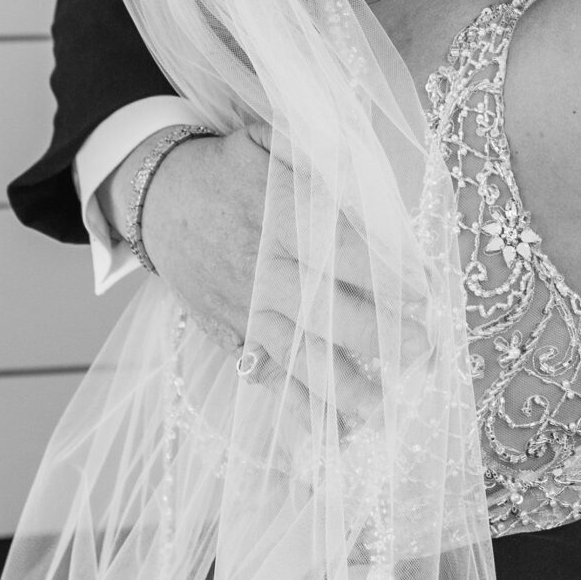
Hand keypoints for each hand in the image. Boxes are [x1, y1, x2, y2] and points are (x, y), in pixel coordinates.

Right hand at [137, 125, 398, 417]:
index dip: (381, 272)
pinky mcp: (234, 336)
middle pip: (323, 308)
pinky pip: (268, 377)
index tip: (424, 291)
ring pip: (296, 354)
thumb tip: (364, 170)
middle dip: (373, 334)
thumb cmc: (225, 170)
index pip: (337, 248)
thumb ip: (314, 157)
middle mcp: (264, 270)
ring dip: (339, 389)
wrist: (156, 200)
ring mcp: (248, 310)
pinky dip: (297, 408)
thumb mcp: (264, 144)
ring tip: (382, 414)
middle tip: (422, 353)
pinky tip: (331, 436)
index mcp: (277, 217)